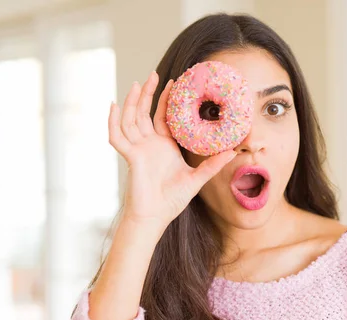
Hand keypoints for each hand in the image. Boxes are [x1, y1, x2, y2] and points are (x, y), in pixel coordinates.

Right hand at [108, 71, 235, 226]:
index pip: (164, 117)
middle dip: (149, 94)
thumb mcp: (197, 178)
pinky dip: (113, 121)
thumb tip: (232, 152)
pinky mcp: (130, 157)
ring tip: (139, 83)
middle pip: (145, 113)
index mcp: (165, 146)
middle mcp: (149, 144)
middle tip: (155, 75)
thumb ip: (212, 165)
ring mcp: (138, 149)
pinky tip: (114, 105)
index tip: (174, 83)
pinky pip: (118, 136)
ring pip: (131, 119)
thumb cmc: (172, 200)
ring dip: (133, 101)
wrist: (155, 216)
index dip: (167, 101)